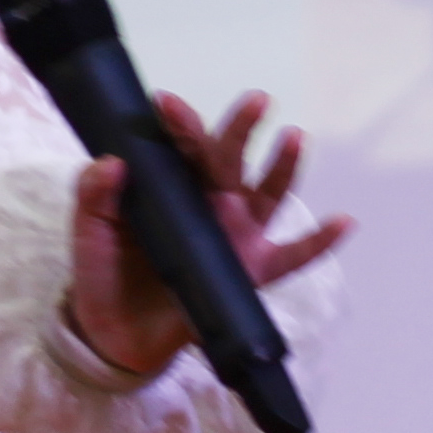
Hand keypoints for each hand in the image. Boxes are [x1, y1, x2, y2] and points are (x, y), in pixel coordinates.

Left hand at [65, 89, 351, 376]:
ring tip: (293, 137)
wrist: (115, 332)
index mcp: (172, 190)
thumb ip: (93, 198)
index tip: (168, 103)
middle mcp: (211, 206)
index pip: (181, 151)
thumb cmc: (104, 272)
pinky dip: (321, 241)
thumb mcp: (89, 233)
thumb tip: (110, 161)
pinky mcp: (250, 274)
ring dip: (283, 168)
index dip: (180, 126)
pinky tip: (343, 221)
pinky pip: (294, 257)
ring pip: (266, 197)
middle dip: (240, 130)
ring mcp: (236, 237)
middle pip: (228, 163)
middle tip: (255, 100)